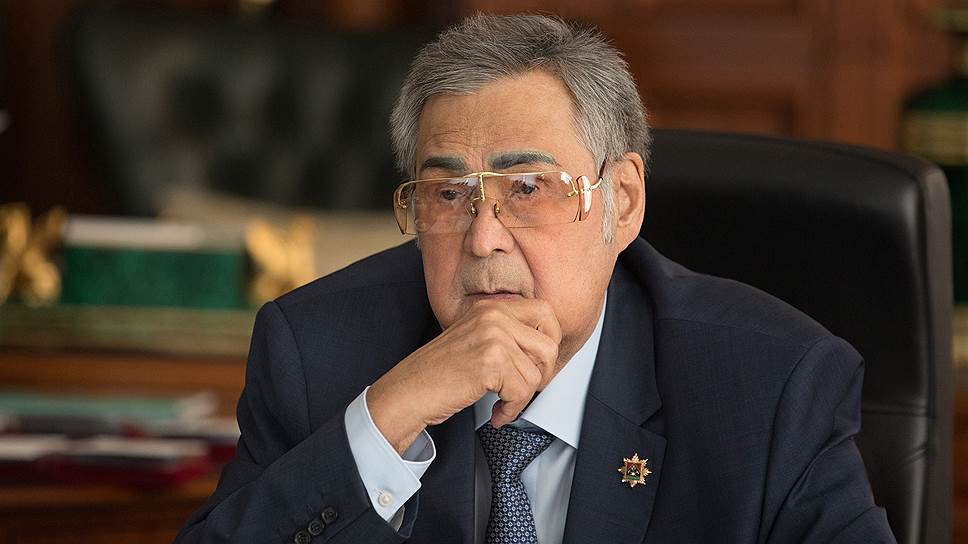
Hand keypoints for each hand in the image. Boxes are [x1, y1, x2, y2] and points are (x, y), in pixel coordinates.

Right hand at [367, 299, 560, 453]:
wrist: (408, 391)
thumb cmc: (439, 373)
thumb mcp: (476, 340)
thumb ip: (507, 336)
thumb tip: (547, 350)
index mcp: (491, 307)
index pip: (545, 312)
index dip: (550, 341)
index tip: (538, 363)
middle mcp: (493, 315)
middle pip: (549, 343)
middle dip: (542, 373)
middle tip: (524, 387)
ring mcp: (492, 336)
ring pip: (536, 373)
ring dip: (521, 397)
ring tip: (502, 403)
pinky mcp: (490, 362)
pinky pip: (522, 391)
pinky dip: (511, 409)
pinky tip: (496, 412)